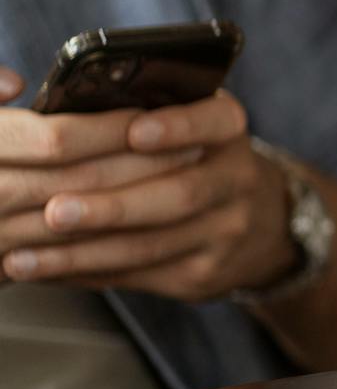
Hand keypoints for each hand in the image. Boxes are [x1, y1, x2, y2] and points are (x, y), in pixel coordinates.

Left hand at [0, 86, 298, 301]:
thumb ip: (139, 113)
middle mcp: (237, 178)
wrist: (259, 220)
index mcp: (228, 129)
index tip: (134, 132)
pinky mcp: (203, 273)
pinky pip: (137, 275)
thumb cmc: (196, 158)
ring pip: (151, 245)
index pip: (214, 122)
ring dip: (82, 251)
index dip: (177, 127)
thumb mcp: (188, 122)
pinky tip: (44, 269)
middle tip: (54, 210)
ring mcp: (225, 230)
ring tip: (25, 255)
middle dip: (110, 206)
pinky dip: (84, 272)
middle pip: (179, 195)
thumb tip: (58, 115)